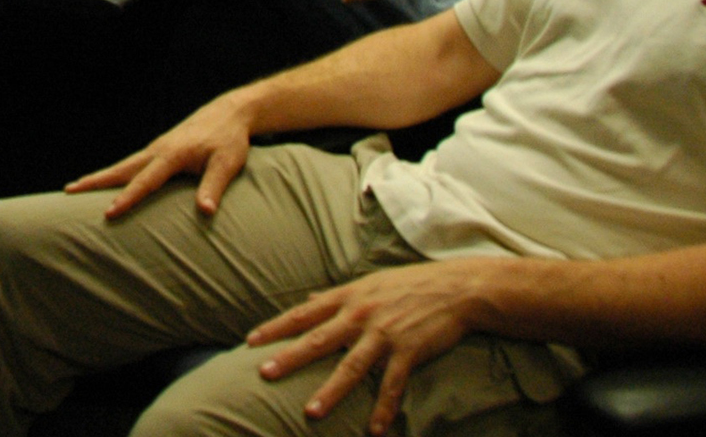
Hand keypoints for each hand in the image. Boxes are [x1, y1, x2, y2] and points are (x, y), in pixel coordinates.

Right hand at [62, 94, 252, 219]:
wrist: (230, 113)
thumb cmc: (229, 139)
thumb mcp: (226, 163)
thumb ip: (214, 186)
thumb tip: (205, 212)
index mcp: (171, 154)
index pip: (145, 181)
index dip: (127, 198)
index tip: (108, 212)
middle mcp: (158, 150)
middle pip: (121, 169)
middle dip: (94, 181)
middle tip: (69, 191)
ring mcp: (156, 148)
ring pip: (123, 165)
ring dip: (100, 177)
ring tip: (76, 188)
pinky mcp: (160, 150)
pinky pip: (132, 164)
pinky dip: (115, 174)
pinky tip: (109, 183)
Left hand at [246, 261, 497, 434]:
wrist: (455, 288)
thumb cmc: (408, 285)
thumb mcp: (367, 284)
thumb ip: (335, 296)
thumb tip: (305, 300)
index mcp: (347, 297)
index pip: (302, 313)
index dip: (275, 327)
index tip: (250, 341)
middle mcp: (360, 314)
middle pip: (318, 339)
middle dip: (289, 357)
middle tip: (264, 373)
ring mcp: (384, 334)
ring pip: (351, 366)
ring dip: (330, 391)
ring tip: (310, 413)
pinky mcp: (408, 351)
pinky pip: (392, 384)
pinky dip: (383, 408)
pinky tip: (375, 430)